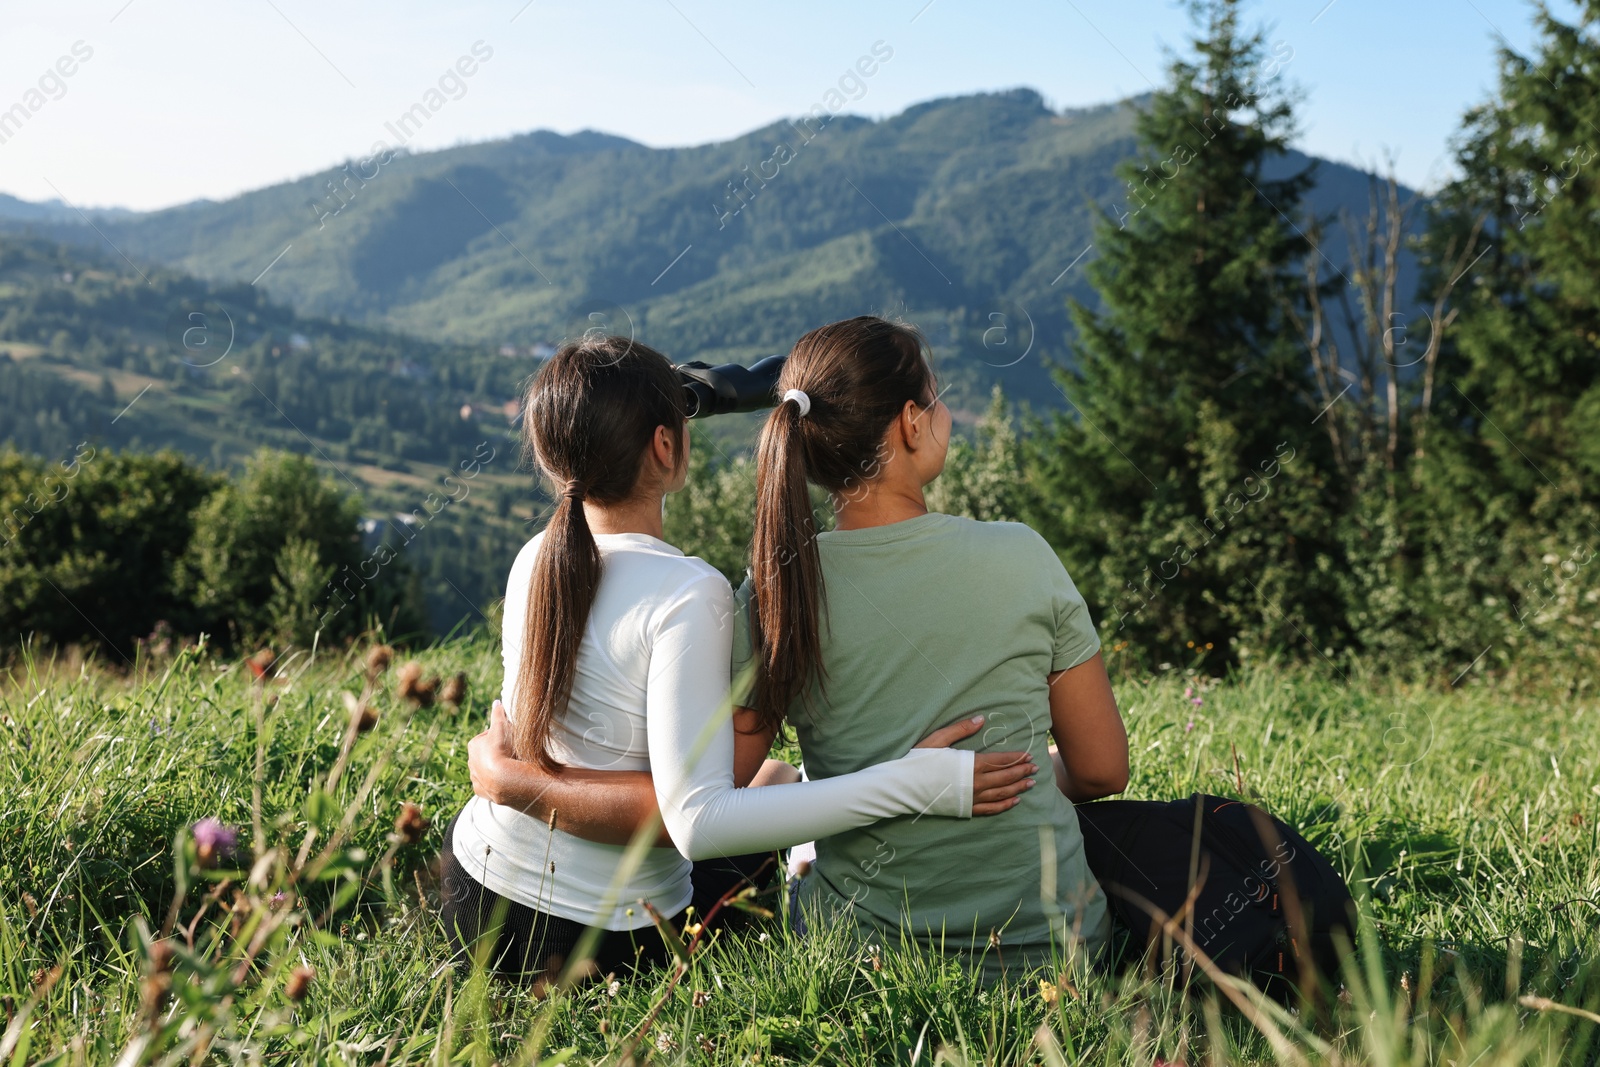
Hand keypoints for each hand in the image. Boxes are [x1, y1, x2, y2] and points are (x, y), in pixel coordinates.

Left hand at [467, 700, 544, 805]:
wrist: (503, 778)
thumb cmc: (502, 749)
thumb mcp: (502, 727)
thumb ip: (498, 714)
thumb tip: (496, 701)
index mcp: (474, 745)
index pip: (487, 737)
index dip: (499, 737)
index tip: (509, 739)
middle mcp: (470, 761)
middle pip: (484, 754)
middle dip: (495, 753)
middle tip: (510, 753)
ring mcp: (475, 777)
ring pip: (484, 770)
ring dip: (494, 768)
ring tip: (509, 768)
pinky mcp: (480, 791)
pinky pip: (486, 785)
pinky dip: (493, 783)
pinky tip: (504, 780)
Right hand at [913, 715, 1037, 816]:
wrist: (905, 787)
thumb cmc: (919, 760)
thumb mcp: (938, 739)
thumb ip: (961, 729)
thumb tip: (981, 719)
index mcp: (971, 764)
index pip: (1000, 761)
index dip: (1016, 758)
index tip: (1028, 755)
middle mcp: (975, 783)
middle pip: (1005, 778)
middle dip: (1022, 772)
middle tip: (1035, 768)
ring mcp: (971, 798)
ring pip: (1001, 794)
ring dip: (1017, 788)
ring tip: (1030, 784)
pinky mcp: (965, 809)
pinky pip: (990, 809)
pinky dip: (1004, 806)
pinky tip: (1014, 802)